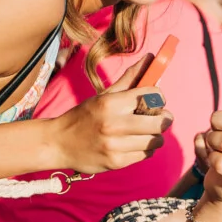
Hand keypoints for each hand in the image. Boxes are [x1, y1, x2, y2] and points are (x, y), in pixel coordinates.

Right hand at [49, 51, 172, 172]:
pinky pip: (146, 154)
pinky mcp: (116, 162)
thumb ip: (130, 79)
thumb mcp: (104, 96)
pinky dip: (144, 149)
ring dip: (154, 136)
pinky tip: (132, 144)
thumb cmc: (84, 116)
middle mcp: (113, 124)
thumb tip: (151, 58)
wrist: (58, 143)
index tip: (156, 100)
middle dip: (164, 119)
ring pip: (156, 140)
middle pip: (160, 122)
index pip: (152, 96)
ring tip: (142, 132)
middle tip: (158, 118)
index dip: (159, 97)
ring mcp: (115, 146)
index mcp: (110, 103)